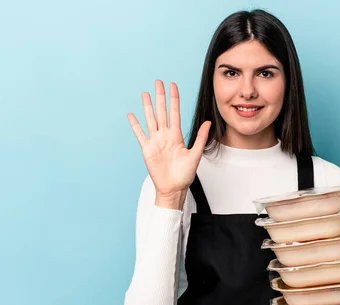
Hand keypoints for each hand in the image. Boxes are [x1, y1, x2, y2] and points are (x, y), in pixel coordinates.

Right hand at [127, 80, 211, 207]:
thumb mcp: (195, 154)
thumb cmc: (185, 175)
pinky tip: (131, 115)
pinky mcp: (147, 149)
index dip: (174, 99)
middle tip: (158, 82)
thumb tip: (208, 122)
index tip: (173, 85)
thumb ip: (201, 137)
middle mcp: (165, 136)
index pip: (175, 112)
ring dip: (147, 106)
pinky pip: (140, 134)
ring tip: (145, 93)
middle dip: (160, 96)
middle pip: (162, 111)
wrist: (174, 188)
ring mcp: (155, 141)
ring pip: (150, 119)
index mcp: (176, 135)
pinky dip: (135, 124)